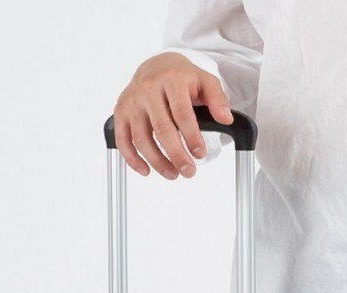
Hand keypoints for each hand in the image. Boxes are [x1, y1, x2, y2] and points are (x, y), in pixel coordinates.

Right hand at [113, 52, 233, 179]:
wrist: (156, 65)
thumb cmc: (182, 78)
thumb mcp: (205, 81)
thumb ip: (218, 99)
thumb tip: (226, 119)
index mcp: (171, 80)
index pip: (181, 113)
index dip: (192, 137)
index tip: (201, 154)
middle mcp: (148, 89)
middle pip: (162, 129)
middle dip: (177, 155)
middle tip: (189, 172)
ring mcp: (132, 101)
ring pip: (141, 138)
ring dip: (157, 161)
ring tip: (173, 174)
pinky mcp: (121, 111)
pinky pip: (123, 139)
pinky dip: (132, 159)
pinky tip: (146, 170)